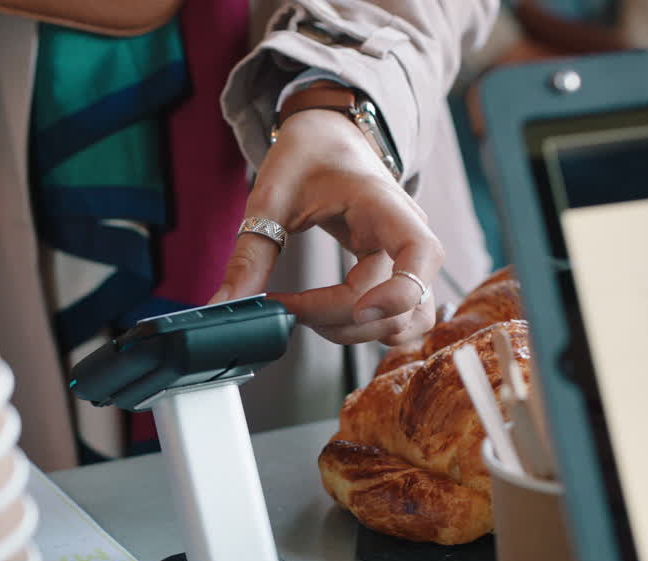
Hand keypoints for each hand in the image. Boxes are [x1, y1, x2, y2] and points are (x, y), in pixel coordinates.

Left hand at [210, 108, 442, 345]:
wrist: (327, 138)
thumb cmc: (307, 157)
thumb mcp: (271, 198)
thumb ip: (251, 254)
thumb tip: (225, 305)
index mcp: (386, 206)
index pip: (421, 255)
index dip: (398, 293)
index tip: (356, 310)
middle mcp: (408, 237)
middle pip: (399, 307)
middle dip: (341, 321)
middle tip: (287, 308)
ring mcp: (405, 260)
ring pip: (403, 324)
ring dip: (354, 334)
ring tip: (305, 314)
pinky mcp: (394, 276)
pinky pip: (396, 320)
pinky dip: (362, 331)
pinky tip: (323, 318)